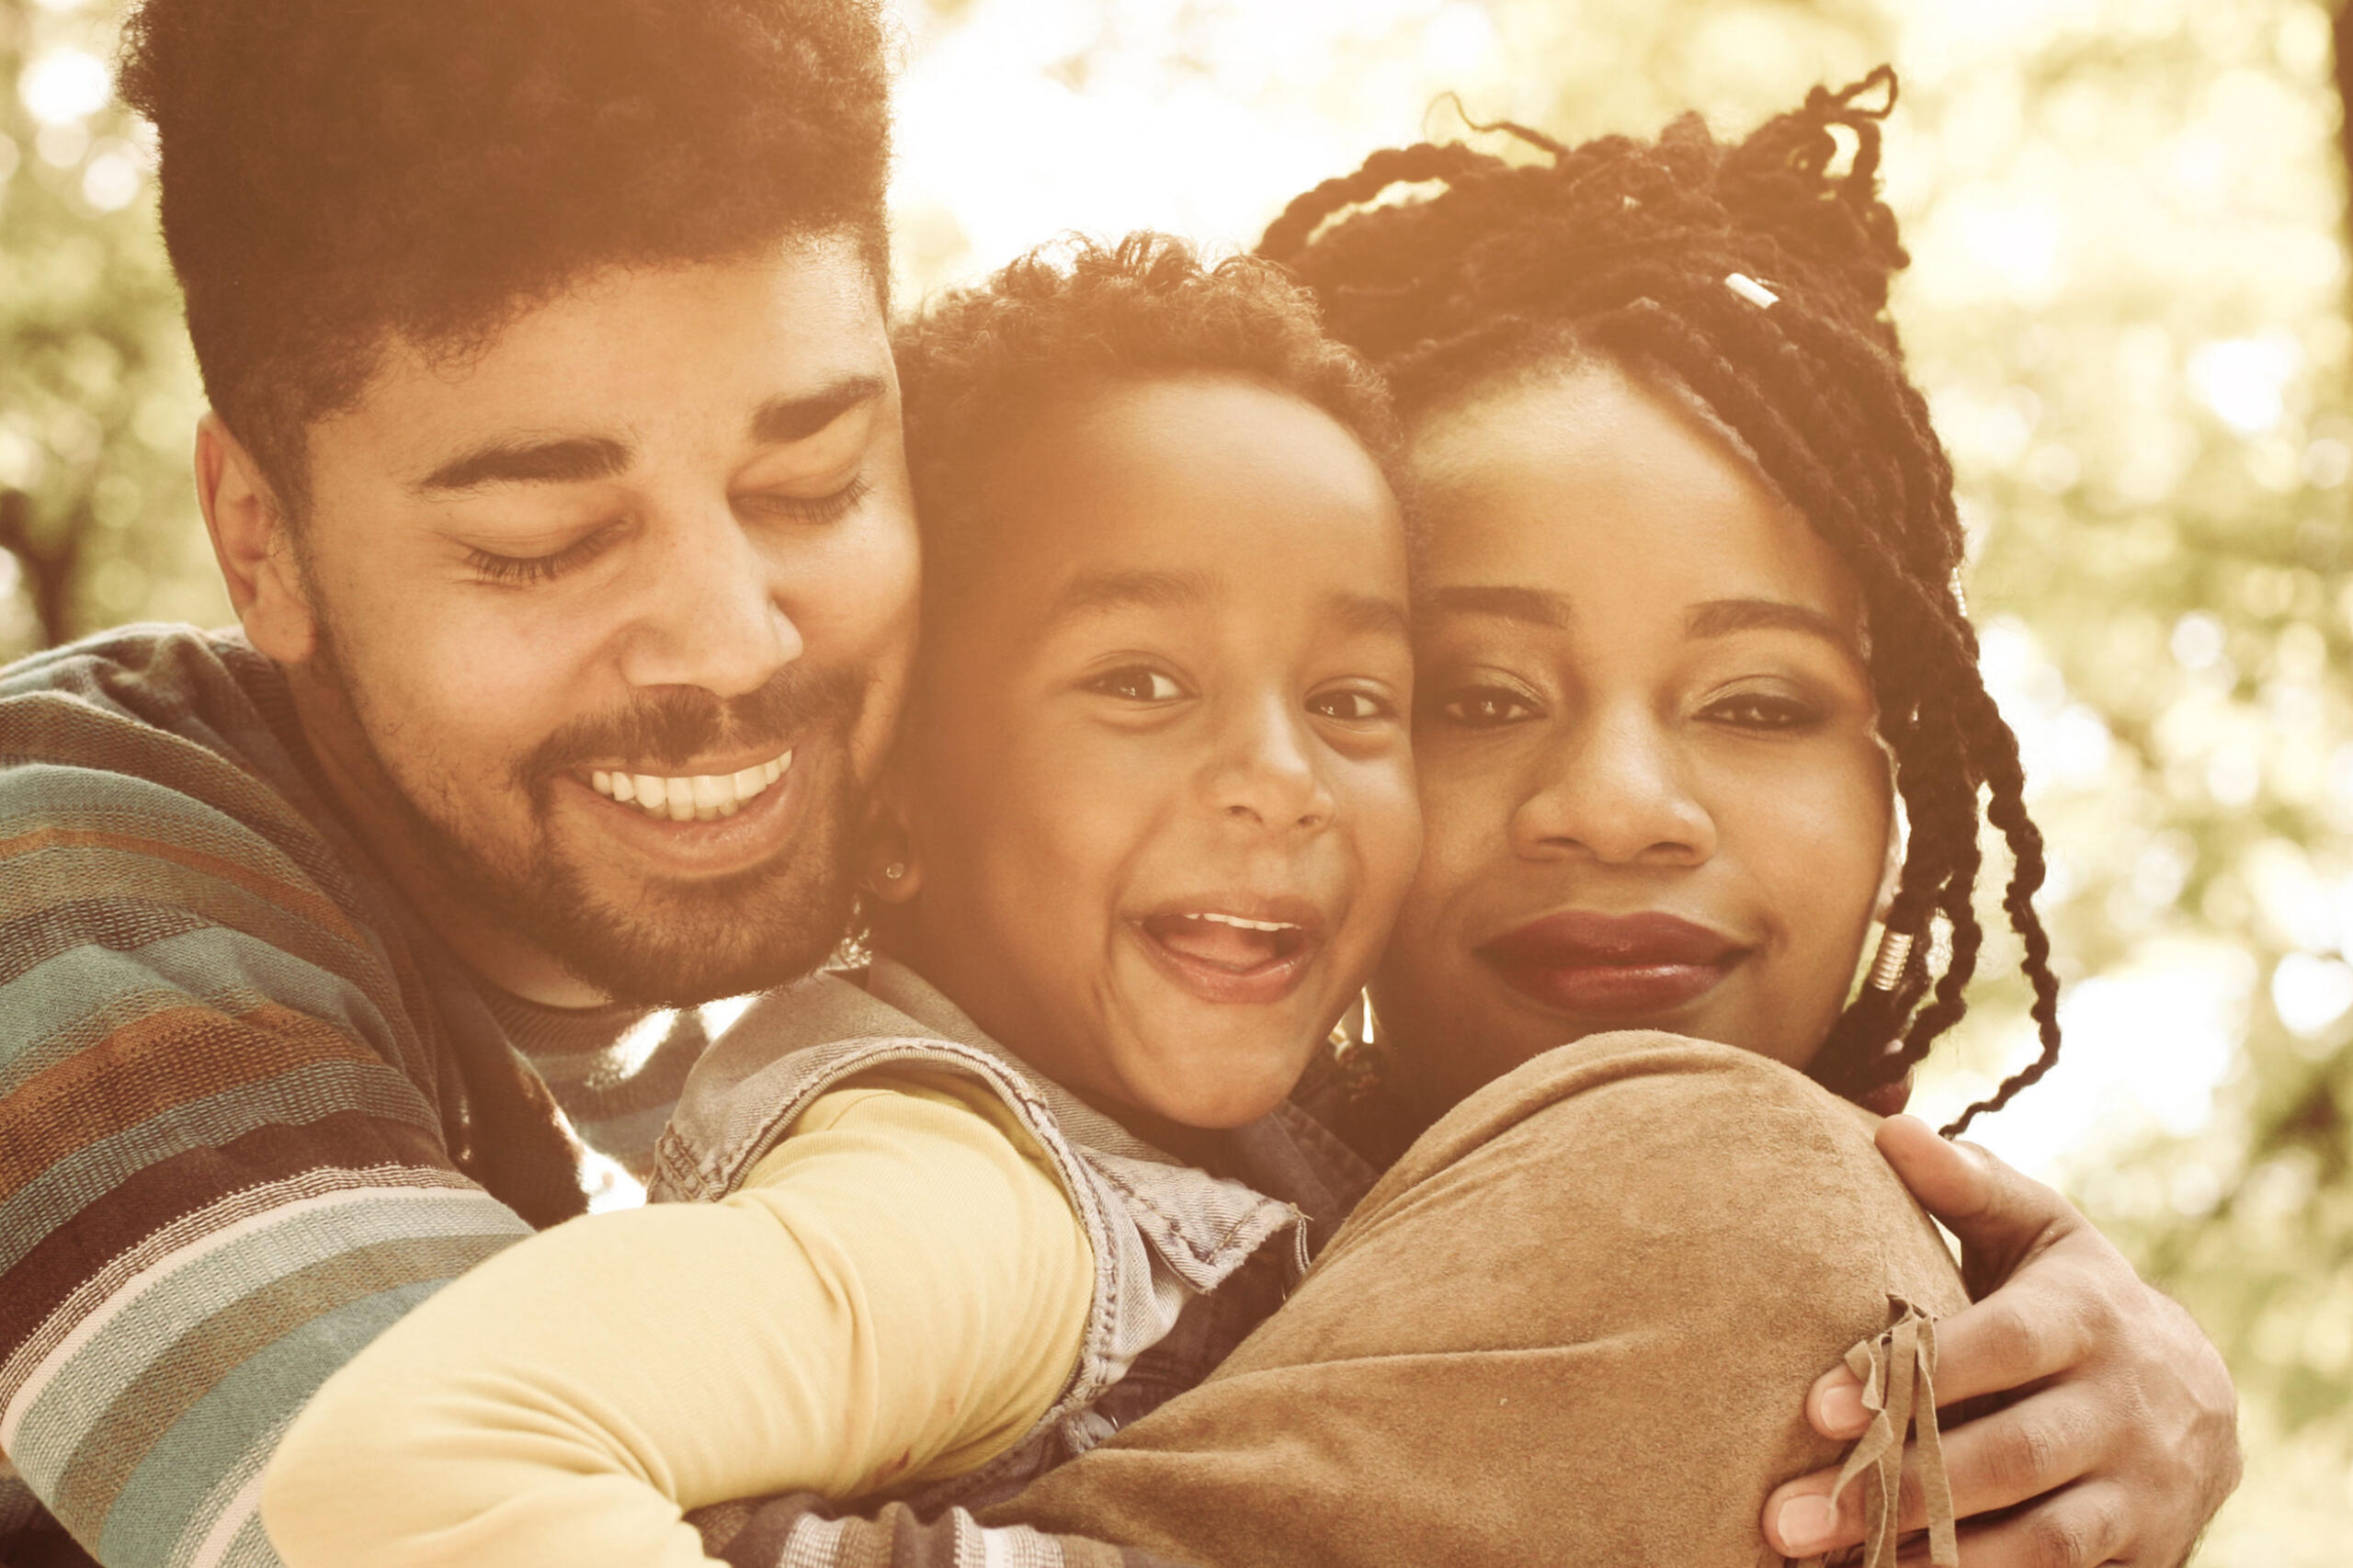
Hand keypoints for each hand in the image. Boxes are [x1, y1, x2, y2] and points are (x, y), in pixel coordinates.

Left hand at [1761, 1116, 2240, 1566]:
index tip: (1815, 1408)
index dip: (1915, 1375)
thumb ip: (1968, 1187)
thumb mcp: (2041, 1233)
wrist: (2201, 1404)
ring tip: (1824, 1563)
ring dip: (1929, 1558)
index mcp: (2088, 1313)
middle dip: (1898, 1487)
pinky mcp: (2142, 1553)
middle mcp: (2124, 1405)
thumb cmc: (2075, 1299)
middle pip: (2010, 1455)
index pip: (2003, 1345)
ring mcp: (2139, 1490)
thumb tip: (1893, 1130)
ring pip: (2036, 1539)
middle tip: (1788, 1516)